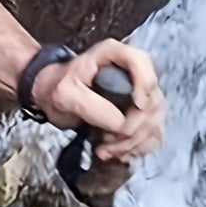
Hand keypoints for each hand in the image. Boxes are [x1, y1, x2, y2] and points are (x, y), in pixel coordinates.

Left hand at [30, 38, 164, 173]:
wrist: (52, 98)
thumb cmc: (56, 88)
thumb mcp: (65, 95)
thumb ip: (94, 107)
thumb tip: (123, 125)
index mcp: (115, 54)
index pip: (143, 63)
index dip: (144, 86)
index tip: (134, 108)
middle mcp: (133, 70)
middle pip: (152, 101)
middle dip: (131, 130)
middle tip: (105, 143)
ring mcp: (140, 93)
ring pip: (154, 122)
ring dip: (132, 143)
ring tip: (105, 150)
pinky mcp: (141, 113)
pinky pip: (151, 134)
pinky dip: (136, 148)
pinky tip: (115, 152)